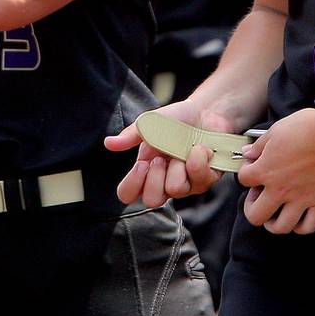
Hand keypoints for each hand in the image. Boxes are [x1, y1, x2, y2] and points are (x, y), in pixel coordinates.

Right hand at [105, 99, 243, 206]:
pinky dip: (199, 157)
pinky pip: (201, 179)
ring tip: (183, 149)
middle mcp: (164, 183)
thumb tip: (109, 143)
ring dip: (179, 164)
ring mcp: (186, 185)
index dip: (132, 184)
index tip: (142, 164)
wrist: (205, 113)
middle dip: (157, 176)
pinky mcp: (205, 181)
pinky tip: (200, 148)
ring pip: (177, 190)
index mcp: (145, 171)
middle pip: (152, 202)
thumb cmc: (175, 120)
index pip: (128, 194)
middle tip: (163, 156)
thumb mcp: (150, 124)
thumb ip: (131, 135)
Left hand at [238, 106, 314, 235]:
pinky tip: (298, 217)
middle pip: (255, 215)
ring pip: (281, 227)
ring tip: (275, 212)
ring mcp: (301, 199)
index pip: (243, 179)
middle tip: (258, 196)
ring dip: (274, 223)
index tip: (252, 167)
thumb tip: (247, 152)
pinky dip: (301, 226)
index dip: (245, 172)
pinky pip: (308, 226)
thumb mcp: (277, 129)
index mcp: (266, 170)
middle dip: (251, 208)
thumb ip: (259, 145)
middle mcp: (280, 189)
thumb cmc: (309, 127)